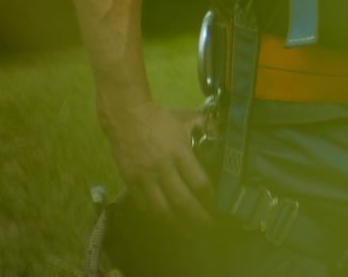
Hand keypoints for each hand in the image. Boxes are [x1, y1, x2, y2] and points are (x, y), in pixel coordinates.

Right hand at [102, 101, 212, 226]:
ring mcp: (144, 177)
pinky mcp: (130, 180)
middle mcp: (163, 168)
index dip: (208, 198)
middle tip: (206, 227)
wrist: (126, 116)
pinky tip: (163, 221)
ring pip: (161, 208)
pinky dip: (154, 215)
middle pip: (182, 201)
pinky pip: (143, 204)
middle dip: (196, 217)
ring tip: (185, 232)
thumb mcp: (188, 117)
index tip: (215, 205)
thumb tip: (221, 133)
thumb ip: (207, 125)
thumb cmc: (160, 117)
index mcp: (180, 153)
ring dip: (175, 223)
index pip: (198, 182)